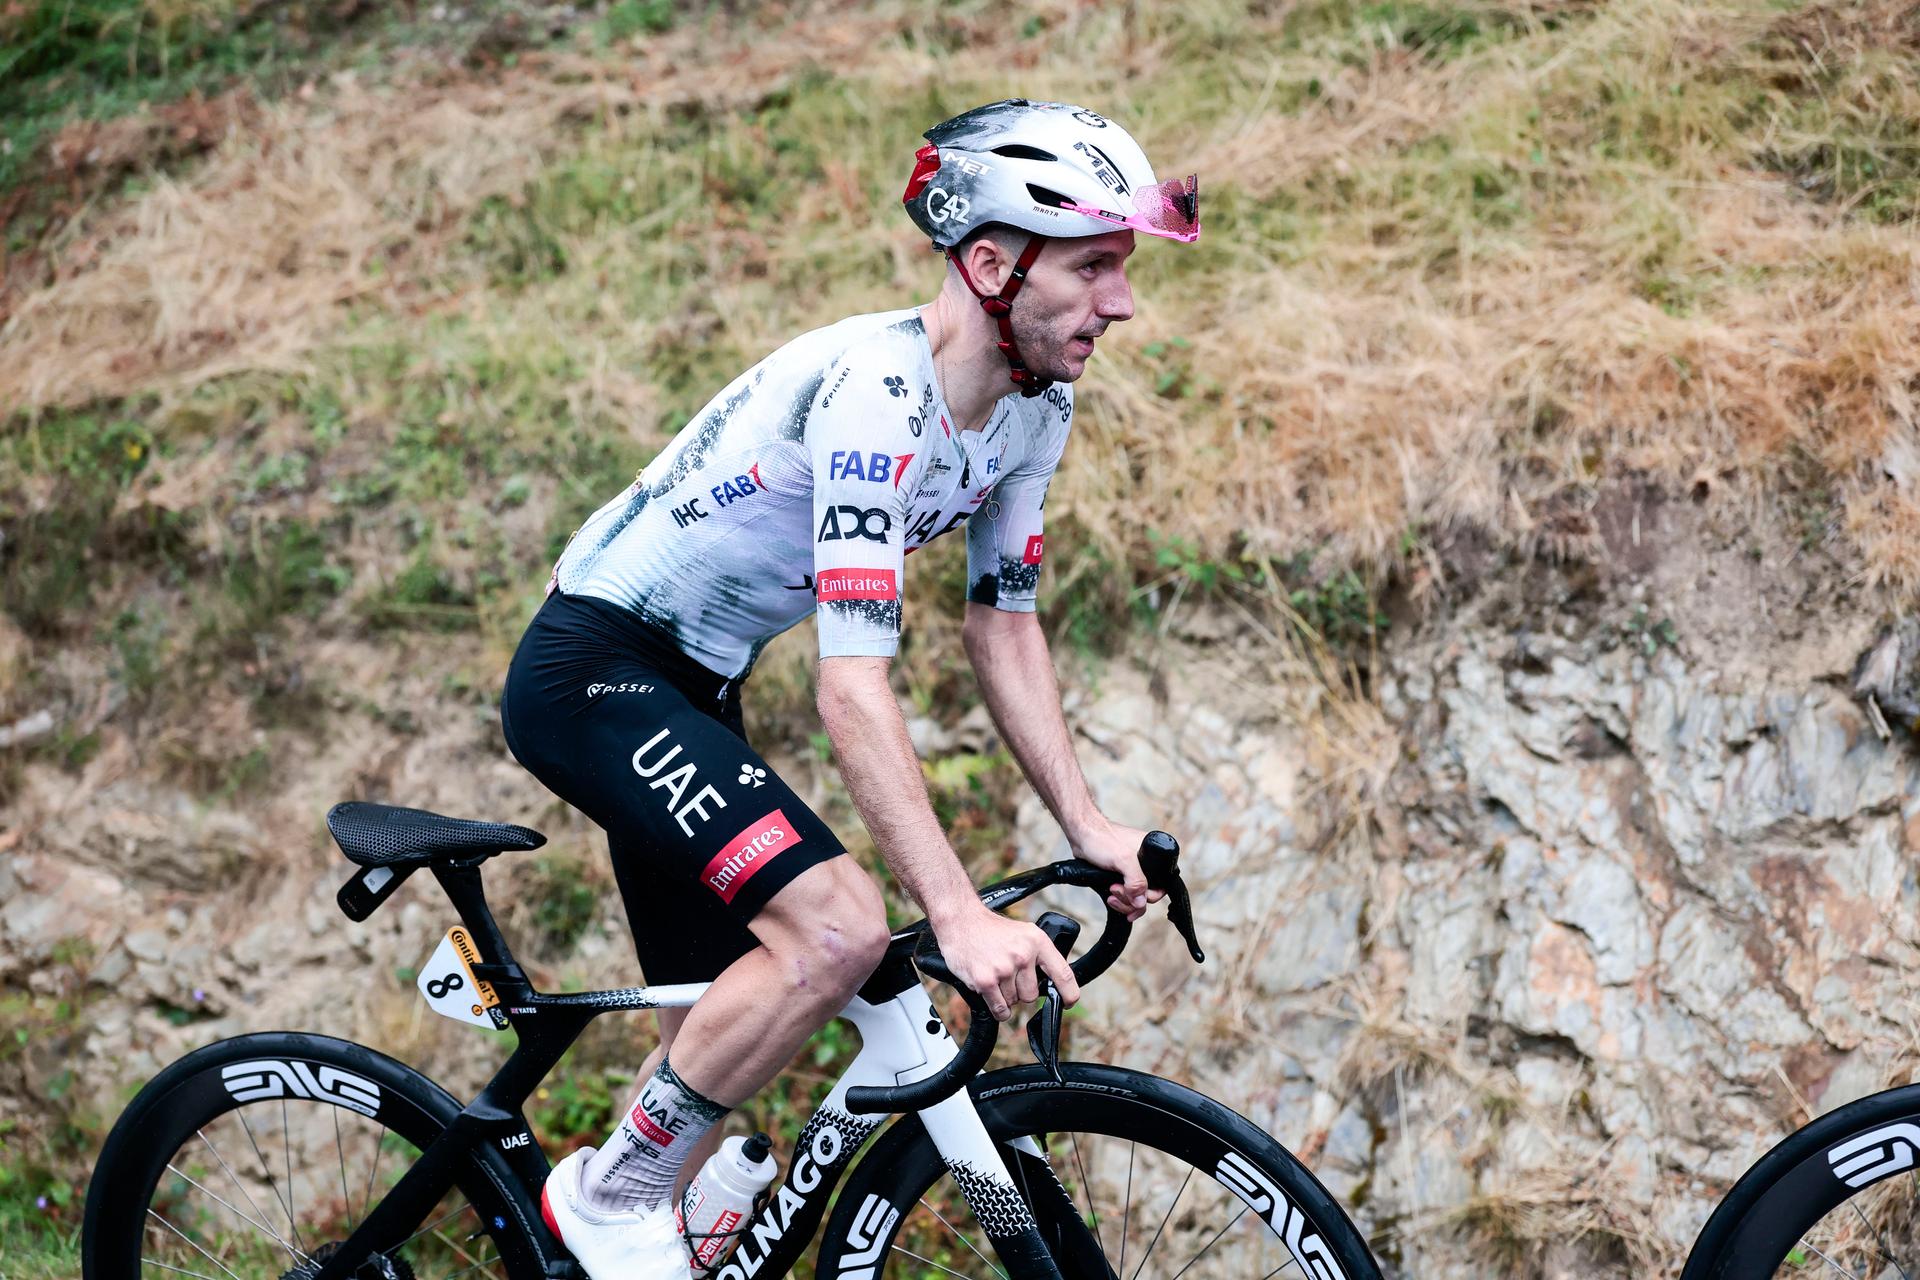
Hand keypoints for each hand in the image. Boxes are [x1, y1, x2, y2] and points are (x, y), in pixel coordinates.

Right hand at [931, 904, 1080, 1021]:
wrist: (961, 921)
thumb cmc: (991, 930)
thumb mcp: (1023, 933)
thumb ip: (1038, 956)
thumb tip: (1052, 983)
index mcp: (1037, 942)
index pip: (1063, 974)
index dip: (1069, 993)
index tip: (1068, 1003)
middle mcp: (1023, 954)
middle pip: (1031, 995)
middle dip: (1020, 991)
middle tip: (1006, 975)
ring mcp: (1004, 968)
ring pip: (1013, 1002)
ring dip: (1004, 996)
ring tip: (994, 975)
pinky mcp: (986, 980)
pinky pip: (1000, 1009)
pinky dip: (997, 1009)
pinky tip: (990, 993)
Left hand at [1069, 817, 1163, 920]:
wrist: (1081, 835)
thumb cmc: (1102, 838)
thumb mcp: (1123, 859)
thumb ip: (1136, 881)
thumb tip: (1141, 902)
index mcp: (1153, 857)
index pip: (1162, 885)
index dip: (1148, 895)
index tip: (1133, 894)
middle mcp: (1145, 865)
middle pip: (1147, 895)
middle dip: (1131, 899)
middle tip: (1115, 889)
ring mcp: (1132, 872)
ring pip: (1135, 898)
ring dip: (1123, 902)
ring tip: (1111, 894)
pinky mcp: (1120, 877)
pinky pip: (1126, 896)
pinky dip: (1119, 901)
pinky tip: (1110, 898)